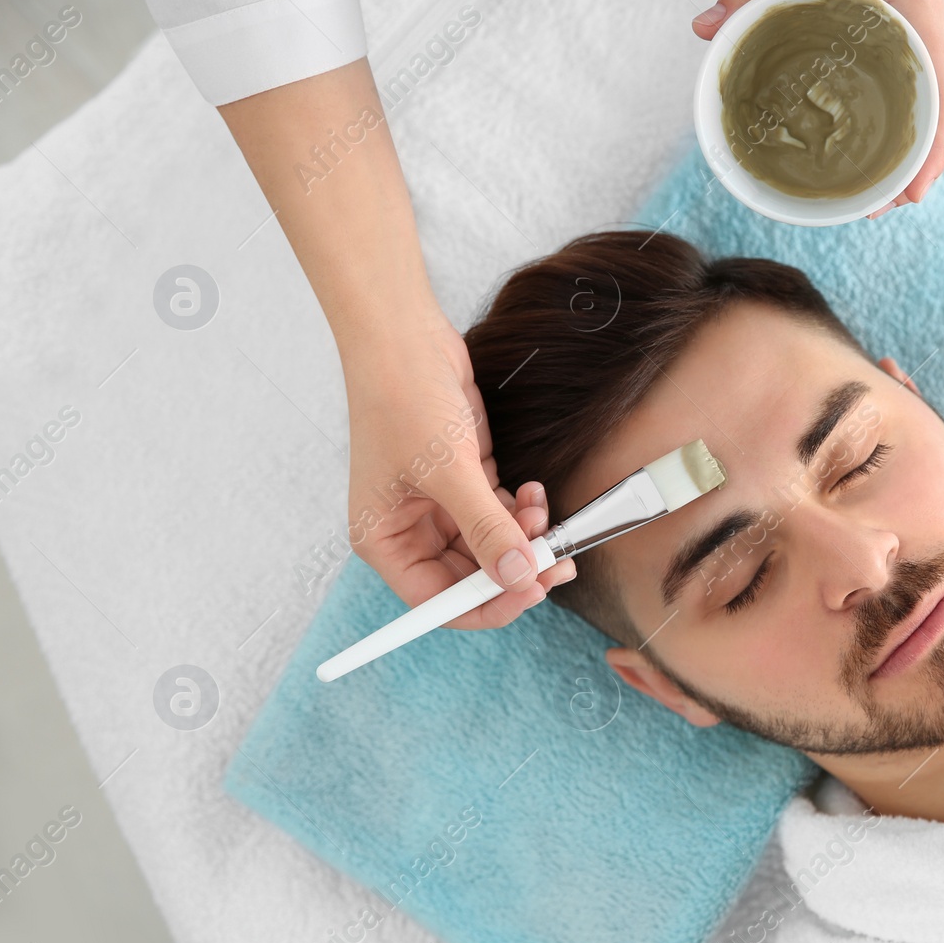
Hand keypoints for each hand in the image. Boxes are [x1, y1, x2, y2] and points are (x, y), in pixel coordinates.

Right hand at [338, 317, 576, 629]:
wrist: (405, 336)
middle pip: (470, 578)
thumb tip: (517, 578)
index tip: (529, 593)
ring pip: (493, 546)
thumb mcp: (449, 472)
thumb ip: (486, 530)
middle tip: (557, 562)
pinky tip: (533, 491)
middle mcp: (410, 530)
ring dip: (524, 537)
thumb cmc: (403, 399)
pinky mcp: (466, 481)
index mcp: (386, 540)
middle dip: (514, 570)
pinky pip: (501, 515)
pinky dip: (522, 511)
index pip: (436, 602)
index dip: (485, 606)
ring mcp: (441, 506)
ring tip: (541, 513)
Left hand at [691, 0, 943, 217]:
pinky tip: (882, 149)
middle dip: (925, 166)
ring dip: (920, 153)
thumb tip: (706, 28)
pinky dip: (912, 126)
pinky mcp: (909, 38)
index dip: (936, 151)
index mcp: (921, 12)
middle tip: (883, 205)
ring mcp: (923, 37)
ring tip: (883, 193)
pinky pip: (924, 89)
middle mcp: (930, 30)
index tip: (913, 193)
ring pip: (941, 106)